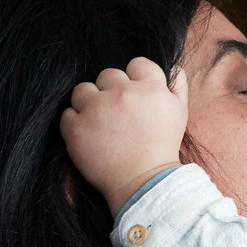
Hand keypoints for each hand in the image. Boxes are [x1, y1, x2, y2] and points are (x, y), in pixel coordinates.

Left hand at [61, 57, 187, 214]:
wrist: (143, 183)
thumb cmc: (162, 149)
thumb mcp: (179, 114)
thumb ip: (177, 86)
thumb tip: (172, 67)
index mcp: (149, 88)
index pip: (137, 63)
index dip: (135, 78)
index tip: (134, 96)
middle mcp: (121, 93)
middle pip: (108, 75)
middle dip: (111, 91)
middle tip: (117, 114)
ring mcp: (96, 110)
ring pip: (82, 90)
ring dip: (88, 102)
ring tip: (98, 122)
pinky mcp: (76, 129)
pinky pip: (67, 114)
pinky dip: (75, 123)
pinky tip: (89, 136)